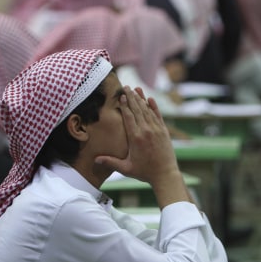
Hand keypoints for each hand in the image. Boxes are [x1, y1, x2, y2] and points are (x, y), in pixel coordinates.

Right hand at [96, 87, 190, 206]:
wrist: (165, 175)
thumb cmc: (145, 173)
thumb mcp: (126, 169)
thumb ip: (111, 162)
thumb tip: (95, 160)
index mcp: (135, 138)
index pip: (128, 117)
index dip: (124, 105)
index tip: (121, 95)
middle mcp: (146, 131)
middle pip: (137, 110)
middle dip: (131, 97)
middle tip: (126, 86)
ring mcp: (156, 130)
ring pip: (147, 110)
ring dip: (141, 99)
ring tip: (136, 89)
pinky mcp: (164, 131)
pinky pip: (158, 116)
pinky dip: (154, 106)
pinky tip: (150, 98)